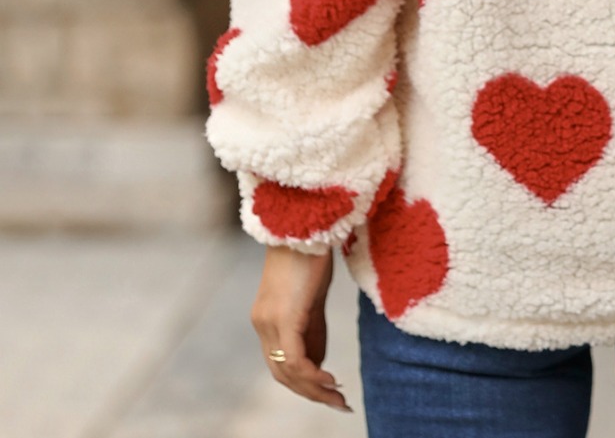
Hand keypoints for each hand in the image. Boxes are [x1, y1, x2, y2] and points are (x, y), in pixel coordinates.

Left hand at [250, 245, 351, 412]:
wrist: (303, 222)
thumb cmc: (310, 251)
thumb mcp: (313, 293)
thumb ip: (312, 326)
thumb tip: (318, 359)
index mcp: (266, 318)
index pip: (280, 362)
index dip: (304, 382)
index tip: (330, 391)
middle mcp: (262, 324)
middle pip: (282, 373)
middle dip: (311, 393)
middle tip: (339, 404)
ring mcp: (269, 322)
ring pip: (287, 371)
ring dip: (315, 389)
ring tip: (339, 398)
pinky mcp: (284, 317)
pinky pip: (295, 359)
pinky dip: (313, 376)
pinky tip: (331, 381)